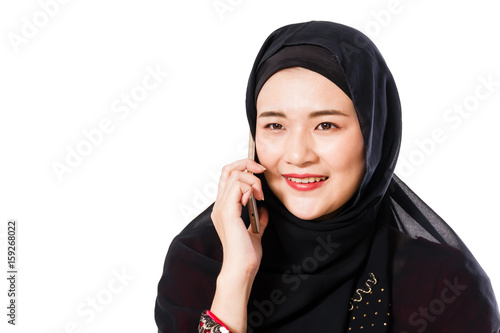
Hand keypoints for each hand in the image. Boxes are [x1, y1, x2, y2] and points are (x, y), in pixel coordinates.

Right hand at [211, 158, 268, 276]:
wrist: (242, 268)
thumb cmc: (246, 256)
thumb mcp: (255, 233)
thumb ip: (258, 220)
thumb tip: (264, 209)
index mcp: (224, 209)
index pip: (227, 177)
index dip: (242, 167)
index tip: (259, 173)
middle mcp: (220, 205)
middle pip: (228, 169)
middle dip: (247, 164)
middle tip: (261, 171)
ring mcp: (222, 208)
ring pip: (235, 175)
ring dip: (253, 180)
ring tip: (260, 195)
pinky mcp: (228, 212)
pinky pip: (238, 186)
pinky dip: (251, 187)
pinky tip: (257, 200)